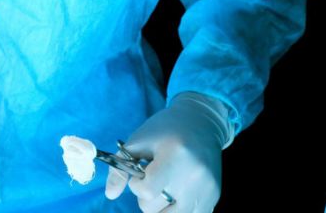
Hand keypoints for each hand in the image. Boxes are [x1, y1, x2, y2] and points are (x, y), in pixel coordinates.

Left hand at [105, 92, 232, 212]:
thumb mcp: (138, 141)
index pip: (147, 190)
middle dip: (146, 197)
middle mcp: (194, 174)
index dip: (136, 185)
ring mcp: (206, 188)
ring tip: (163, 188)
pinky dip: (177, 210)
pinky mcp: (214, 197)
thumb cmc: (166, 129)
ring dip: (160, 208)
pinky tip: (177, 193)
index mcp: (174, 155)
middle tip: (153, 178)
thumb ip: (120, 168)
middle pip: (155, 208)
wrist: (202, 122)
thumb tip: (110, 195)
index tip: (140, 173)